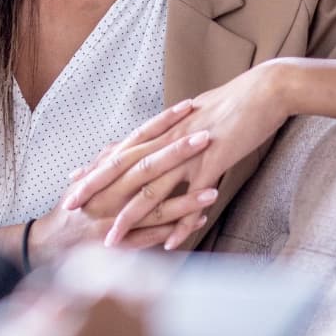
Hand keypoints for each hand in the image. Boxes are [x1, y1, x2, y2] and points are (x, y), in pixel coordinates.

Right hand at [28, 101, 217, 264]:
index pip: (137, 139)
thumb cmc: (73, 209)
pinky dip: (175, 229)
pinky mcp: (120, 244)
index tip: (187, 107)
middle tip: (206, 136)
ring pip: (154, 205)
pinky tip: (199, 221)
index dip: (162, 123)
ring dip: (185, 198)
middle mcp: (110, 191)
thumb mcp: (86, 179)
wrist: (49, 245)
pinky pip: (152, 235)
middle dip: (178, 152)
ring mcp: (115, 218)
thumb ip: (106, 161)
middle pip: (147, 166)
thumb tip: (122, 141)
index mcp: (105, 171)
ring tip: (214, 189)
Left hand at [66, 61, 295, 247]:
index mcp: (164, 129)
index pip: (121, 150)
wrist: (264, 90)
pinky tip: (171, 244)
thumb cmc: (234, 103)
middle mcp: (169, 140)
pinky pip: (192, 199)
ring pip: (152, 188)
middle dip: (95, 189)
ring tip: (111, 241)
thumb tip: (163, 137)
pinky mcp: (213, 162)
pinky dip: (181, 224)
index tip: (72, 182)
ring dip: (130, 217)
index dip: (96, 167)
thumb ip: (175, 131)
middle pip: (124, 168)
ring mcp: (189, 152)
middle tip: (70, 209)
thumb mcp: (195, 115)